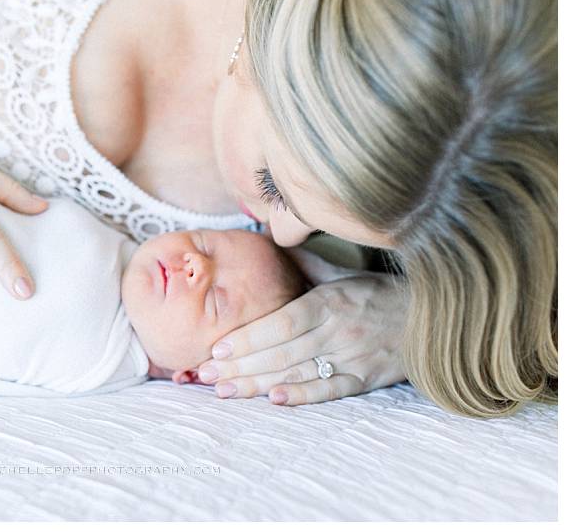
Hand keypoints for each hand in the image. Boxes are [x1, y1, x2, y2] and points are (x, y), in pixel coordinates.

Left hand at [197, 247, 407, 404]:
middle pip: (281, 351)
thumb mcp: (341, 273)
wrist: (432, 317)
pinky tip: (275, 399)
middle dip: (239, 365)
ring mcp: (352, 356)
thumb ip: (303, 263)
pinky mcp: (365, 379)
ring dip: (258, 384)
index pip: (280, 322)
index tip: (217, 347)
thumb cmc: (377, 294)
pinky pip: (331, 390)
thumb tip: (266, 238)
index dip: (248, 337)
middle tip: (205, 374)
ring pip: (298, 373)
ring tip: (224, 390)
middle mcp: (338, 330)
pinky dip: (303, 395)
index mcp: (328, 301)